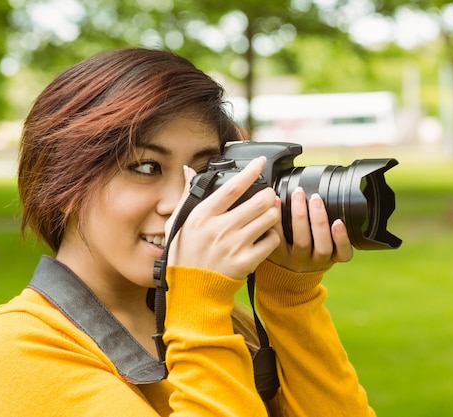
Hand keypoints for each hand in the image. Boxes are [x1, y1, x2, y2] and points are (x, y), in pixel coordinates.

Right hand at [166, 157, 280, 279]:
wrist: (192, 290)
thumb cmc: (184, 255)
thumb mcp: (179, 223)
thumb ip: (187, 195)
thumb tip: (188, 170)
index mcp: (203, 216)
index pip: (232, 187)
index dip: (250, 172)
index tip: (260, 162)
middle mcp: (220, 229)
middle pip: (259, 201)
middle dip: (268, 195)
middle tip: (268, 196)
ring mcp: (234, 246)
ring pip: (269, 218)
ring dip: (273, 214)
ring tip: (268, 215)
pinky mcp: (246, 262)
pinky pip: (272, 241)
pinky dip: (273, 236)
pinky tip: (265, 236)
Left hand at [268, 187, 352, 272]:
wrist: (284, 272)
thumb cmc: (308, 251)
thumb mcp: (325, 246)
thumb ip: (328, 229)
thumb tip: (326, 198)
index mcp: (331, 257)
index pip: (343, 253)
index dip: (342, 239)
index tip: (339, 222)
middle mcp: (314, 261)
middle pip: (322, 246)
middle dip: (320, 221)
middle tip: (316, 199)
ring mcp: (295, 260)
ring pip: (302, 242)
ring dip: (300, 217)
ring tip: (298, 197)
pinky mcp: (278, 256)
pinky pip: (278, 238)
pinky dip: (278, 220)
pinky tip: (277, 203)